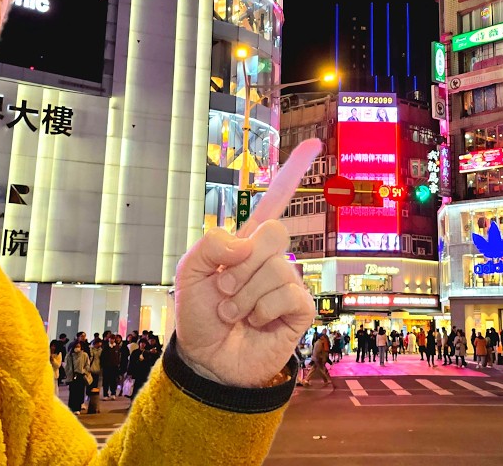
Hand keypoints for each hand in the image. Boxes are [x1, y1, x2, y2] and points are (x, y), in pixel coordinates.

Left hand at [172, 139, 322, 387]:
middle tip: (223, 288)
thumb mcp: (189, 273)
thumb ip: (212, 244)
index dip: (293, 172)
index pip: (274, 202)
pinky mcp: (300, 310)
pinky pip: (289, 295)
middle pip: (274, 233)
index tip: (313, 144)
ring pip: (276, 269)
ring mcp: (287, 283)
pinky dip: (263, 310)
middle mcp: (271, 258)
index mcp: (246, 243)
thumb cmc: (198, 315)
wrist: (206, 359)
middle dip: (240, 264)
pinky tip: (257, 322)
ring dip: (243, 296)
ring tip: (233, 313)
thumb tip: (247, 242)